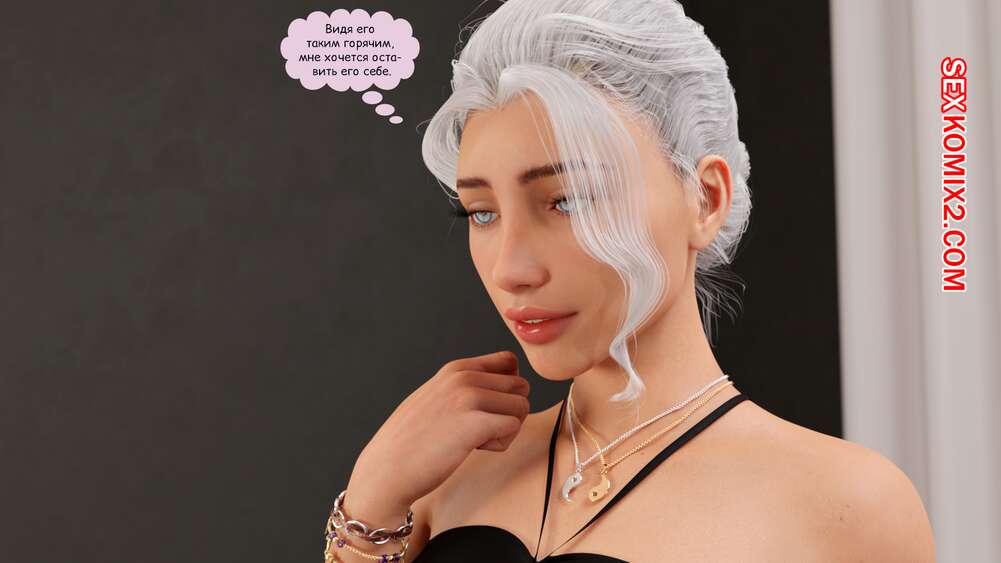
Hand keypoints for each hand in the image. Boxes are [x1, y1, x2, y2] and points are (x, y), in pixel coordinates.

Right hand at [348, 350, 530, 510]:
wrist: (386, 469)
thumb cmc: (411, 441)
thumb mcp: (435, 397)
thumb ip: (462, 386)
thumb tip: (502, 383)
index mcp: (455, 369)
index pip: (508, 362)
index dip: (507, 389)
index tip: (487, 409)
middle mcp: (463, 377)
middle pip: (520, 386)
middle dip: (509, 411)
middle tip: (482, 430)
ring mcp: (468, 397)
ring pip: (521, 406)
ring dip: (506, 428)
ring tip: (476, 440)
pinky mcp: (474, 423)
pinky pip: (513, 426)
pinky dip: (501, 443)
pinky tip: (475, 449)